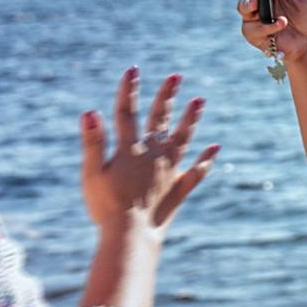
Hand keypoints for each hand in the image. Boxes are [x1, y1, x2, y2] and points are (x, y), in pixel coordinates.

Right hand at [80, 67, 218, 233]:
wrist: (130, 236)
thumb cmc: (106, 207)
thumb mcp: (92, 174)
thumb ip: (92, 143)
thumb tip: (90, 112)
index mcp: (129, 150)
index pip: (126, 113)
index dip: (128, 91)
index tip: (134, 70)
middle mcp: (153, 156)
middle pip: (159, 120)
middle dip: (167, 96)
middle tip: (176, 76)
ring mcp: (168, 172)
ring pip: (182, 139)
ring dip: (190, 119)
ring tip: (199, 100)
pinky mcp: (178, 190)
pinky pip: (195, 172)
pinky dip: (205, 160)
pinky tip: (215, 147)